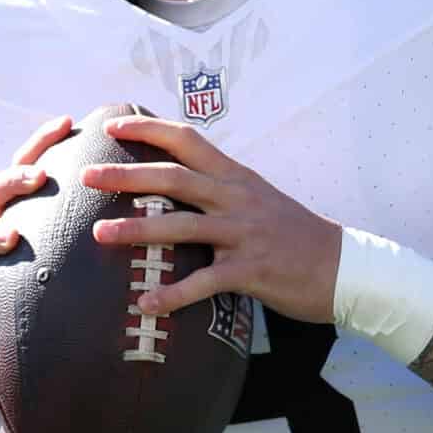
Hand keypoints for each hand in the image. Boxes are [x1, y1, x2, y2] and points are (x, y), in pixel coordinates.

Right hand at [0, 115, 76, 366]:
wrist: (6, 338)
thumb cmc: (45, 284)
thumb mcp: (61, 247)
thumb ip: (83, 219)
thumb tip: (141, 184)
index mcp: (14, 215)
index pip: (23, 168)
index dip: (41, 143)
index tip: (67, 121)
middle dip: (11, 181)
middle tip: (40, 176)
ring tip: (10, 238)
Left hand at [83, 115, 342, 321]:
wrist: (345, 267)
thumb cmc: (296, 235)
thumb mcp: (260, 199)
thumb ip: (222, 189)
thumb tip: (179, 184)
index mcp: (237, 177)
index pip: (188, 141)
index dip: (149, 130)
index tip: (112, 127)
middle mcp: (237, 198)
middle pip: (174, 178)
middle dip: (127, 175)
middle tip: (87, 175)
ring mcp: (244, 234)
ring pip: (181, 226)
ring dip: (137, 230)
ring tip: (99, 234)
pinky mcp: (251, 271)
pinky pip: (203, 283)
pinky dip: (172, 295)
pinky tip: (145, 305)